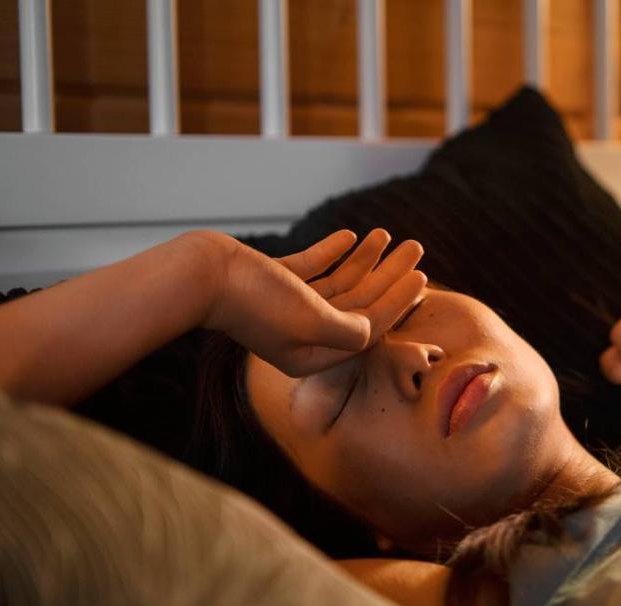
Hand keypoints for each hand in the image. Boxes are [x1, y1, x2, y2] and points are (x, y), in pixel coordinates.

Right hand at [196, 229, 425, 376]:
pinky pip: (312, 269)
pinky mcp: (271, 283)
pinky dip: (332, 252)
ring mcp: (285, 308)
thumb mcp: (312, 322)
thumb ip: (350, 331)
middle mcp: (301, 336)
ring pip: (337, 283)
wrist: (200, 275)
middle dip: (388, 274)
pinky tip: (351, 236)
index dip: (398, 302)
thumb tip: (372, 329)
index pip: (368, 328)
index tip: (420, 275)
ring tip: (386, 234)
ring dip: (364, 259)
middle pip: (357, 303)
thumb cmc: (257, 302)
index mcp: (313, 355)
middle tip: (415, 246)